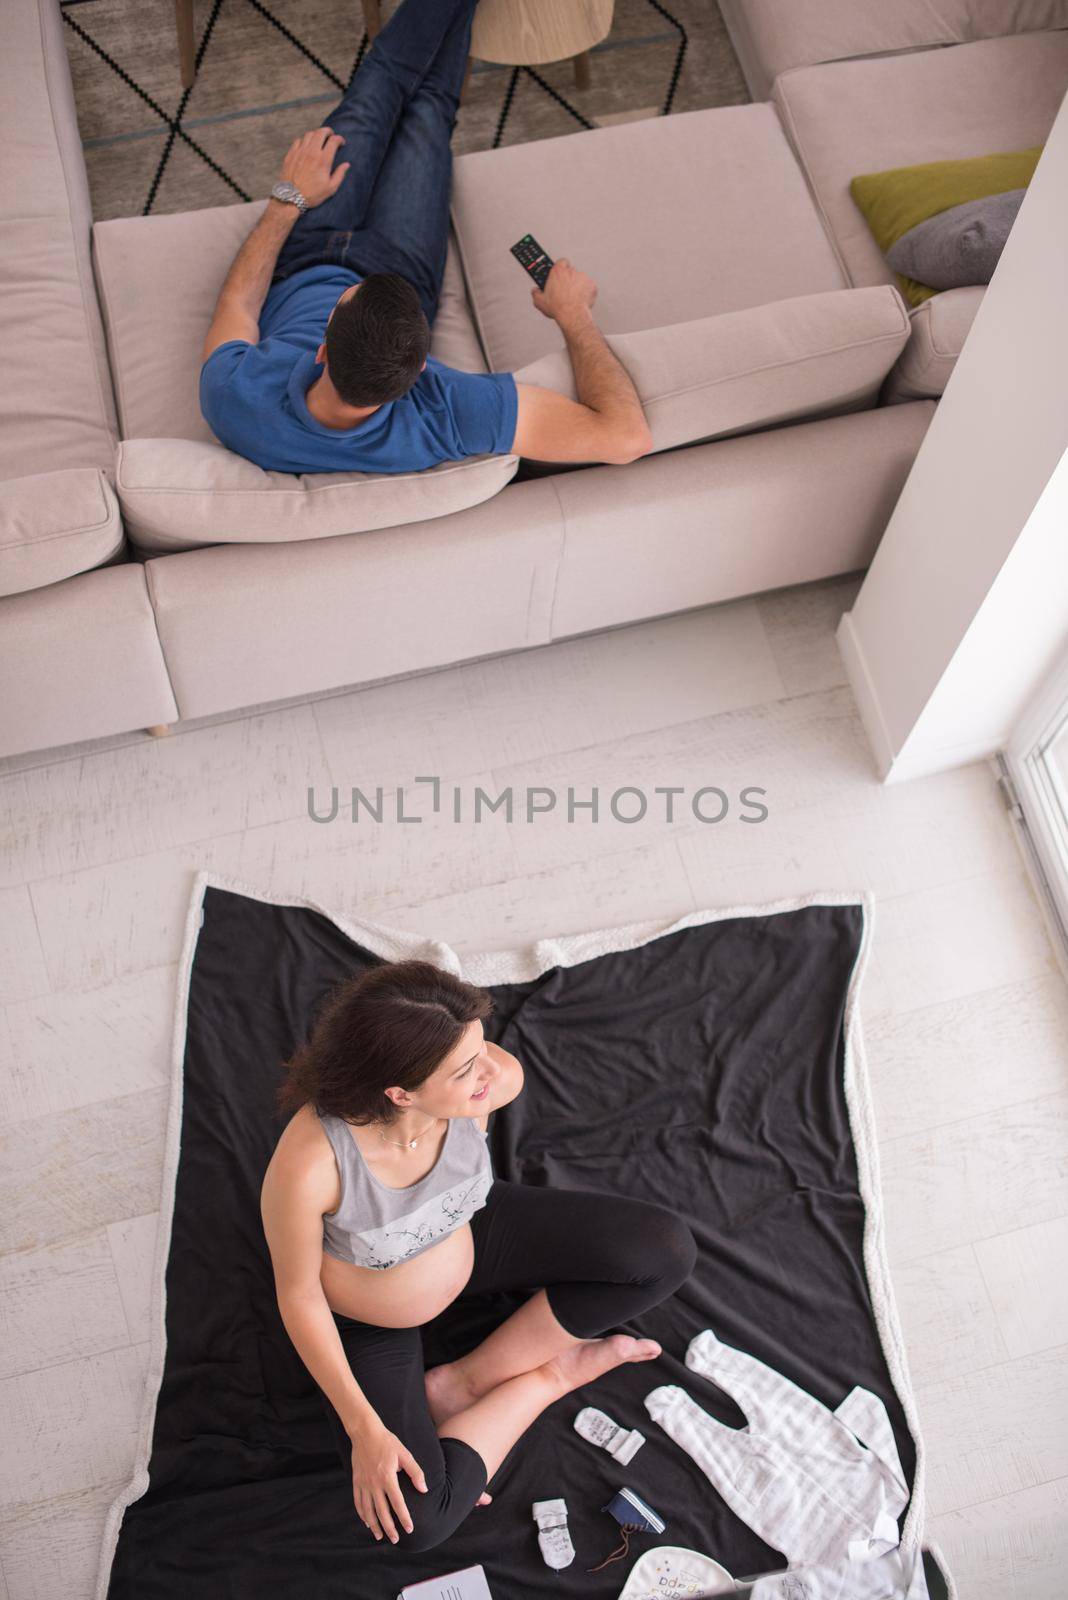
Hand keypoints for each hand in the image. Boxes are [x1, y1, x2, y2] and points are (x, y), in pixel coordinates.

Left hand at [278, 127, 349, 209]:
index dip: (339, 139)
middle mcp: (312, 152)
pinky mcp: (291, 154)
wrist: (291, 198)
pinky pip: (298, 140)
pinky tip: (307, 146)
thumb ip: (340, 174)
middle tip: (331, 135)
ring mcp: (300, 152)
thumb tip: (346, 165)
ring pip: (309, 134)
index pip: (333, 141)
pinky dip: (305, 140)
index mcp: (323, 160)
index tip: (341, 143)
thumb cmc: (312, 195)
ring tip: (319, 140)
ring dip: (316, 134)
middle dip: (328, 131)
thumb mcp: (330, 188)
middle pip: (321, 132)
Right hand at [348, 1418, 427, 1543]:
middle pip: (382, 1512)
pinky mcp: (356, 1481)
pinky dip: (362, 1514)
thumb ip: (415, 1472)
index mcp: (388, 1478)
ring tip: (380, 1536)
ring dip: (374, 1525)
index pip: (398, 1503)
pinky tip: (367, 1521)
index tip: (410, 1529)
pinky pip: (358, 1502)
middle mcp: (374, 1484)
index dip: (404, 1518)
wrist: (365, 1432)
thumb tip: (424, 1490)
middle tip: (395, 1540)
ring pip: (368, 1511)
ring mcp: (363, 1484)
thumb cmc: (387, 1442)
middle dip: (389, 1528)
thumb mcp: (405, 1454)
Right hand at [531, 259, 596, 326]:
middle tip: (565, 290)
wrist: (572, 315)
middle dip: (569, 279)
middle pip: (571, 271)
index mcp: (558, 271)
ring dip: (578, 286)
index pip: (561, 262)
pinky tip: (581, 300)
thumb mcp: (540, 301)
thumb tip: (535, 291)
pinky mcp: (592, 285)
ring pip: (580, 279)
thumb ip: (536, 293)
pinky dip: (587, 292)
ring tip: (573, 298)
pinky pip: (589, 287)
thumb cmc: (558, 307)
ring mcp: (583, 277)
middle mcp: (571, 271)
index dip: (561, 268)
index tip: (559, 274)